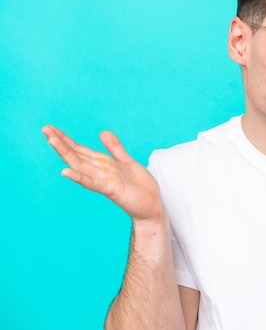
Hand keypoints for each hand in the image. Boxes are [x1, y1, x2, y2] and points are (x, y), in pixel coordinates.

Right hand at [42, 125, 163, 224]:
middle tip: (44, 129)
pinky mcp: (111, 189)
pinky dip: (79, 177)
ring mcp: (103, 180)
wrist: (151, 207)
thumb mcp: (127, 162)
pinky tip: (66, 172)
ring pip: (80, 165)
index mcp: (103, 164)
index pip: (80, 149)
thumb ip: (115, 148)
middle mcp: (99, 171)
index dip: (66, 139)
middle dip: (61, 142)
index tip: (50, 128)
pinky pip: (93, 183)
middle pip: (76, 154)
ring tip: (51, 140)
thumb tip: (102, 132)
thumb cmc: (139, 187)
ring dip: (66, 153)